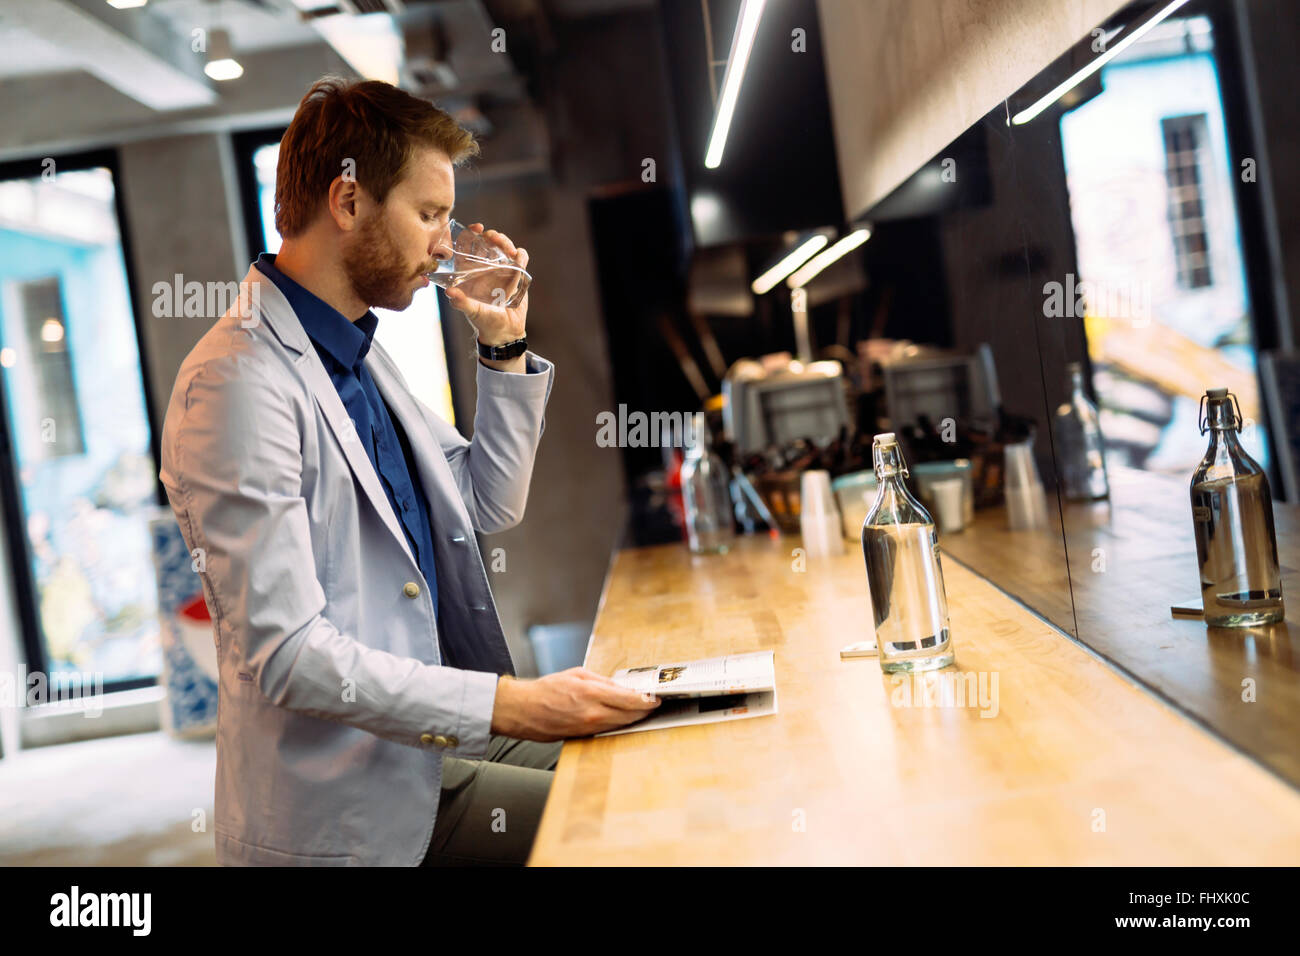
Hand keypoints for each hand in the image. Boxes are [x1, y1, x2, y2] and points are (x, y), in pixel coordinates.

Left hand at [444, 222, 528, 346]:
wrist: (506, 332)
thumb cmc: (485, 322)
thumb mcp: (473, 312)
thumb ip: (462, 303)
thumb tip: (449, 292)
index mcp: (469, 272)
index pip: (467, 245)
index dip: (470, 233)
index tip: (477, 228)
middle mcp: (484, 267)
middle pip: (488, 241)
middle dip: (492, 236)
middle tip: (493, 238)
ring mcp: (501, 269)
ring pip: (504, 246)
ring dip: (506, 243)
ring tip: (509, 251)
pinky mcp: (517, 274)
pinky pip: (521, 258)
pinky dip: (521, 256)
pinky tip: (519, 260)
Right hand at [490, 667, 661, 740]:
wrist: (523, 711)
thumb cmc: (546, 689)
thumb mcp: (577, 674)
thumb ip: (602, 681)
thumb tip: (622, 688)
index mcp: (591, 693)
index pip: (630, 699)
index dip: (647, 700)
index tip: (656, 698)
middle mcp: (593, 713)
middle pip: (630, 715)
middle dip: (644, 710)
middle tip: (653, 704)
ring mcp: (589, 728)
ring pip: (621, 725)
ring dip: (634, 718)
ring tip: (642, 710)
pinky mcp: (584, 737)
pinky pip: (608, 731)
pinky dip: (619, 724)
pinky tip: (622, 718)